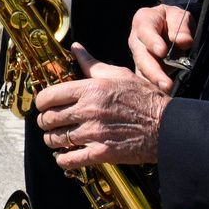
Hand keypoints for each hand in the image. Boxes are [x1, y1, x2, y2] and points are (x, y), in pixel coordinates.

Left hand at [34, 43, 168, 167]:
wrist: (168, 127)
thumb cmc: (145, 99)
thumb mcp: (119, 74)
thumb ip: (92, 64)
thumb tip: (75, 49)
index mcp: (90, 89)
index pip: (48, 96)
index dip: (41, 103)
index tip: (43, 106)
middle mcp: (89, 110)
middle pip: (48, 119)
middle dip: (45, 122)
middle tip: (50, 123)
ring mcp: (94, 133)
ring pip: (55, 139)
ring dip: (52, 140)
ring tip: (57, 138)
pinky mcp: (101, 153)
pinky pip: (70, 160)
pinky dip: (62, 160)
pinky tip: (65, 156)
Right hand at [129, 4, 194, 92]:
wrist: (169, 26)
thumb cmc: (174, 20)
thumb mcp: (180, 16)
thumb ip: (182, 26)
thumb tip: (184, 41)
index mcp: (143, 20)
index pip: (146, 31)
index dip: (153, 42)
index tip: (163, 52)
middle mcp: (136, 39)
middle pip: (141, 56)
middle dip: (153, 71)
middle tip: (166, 83)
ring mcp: (138, 55)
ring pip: (142, 70)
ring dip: (153, 82)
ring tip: (166, 91)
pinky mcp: (143, 69)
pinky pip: (145, 79)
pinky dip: (152, 87)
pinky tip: (161, 95)